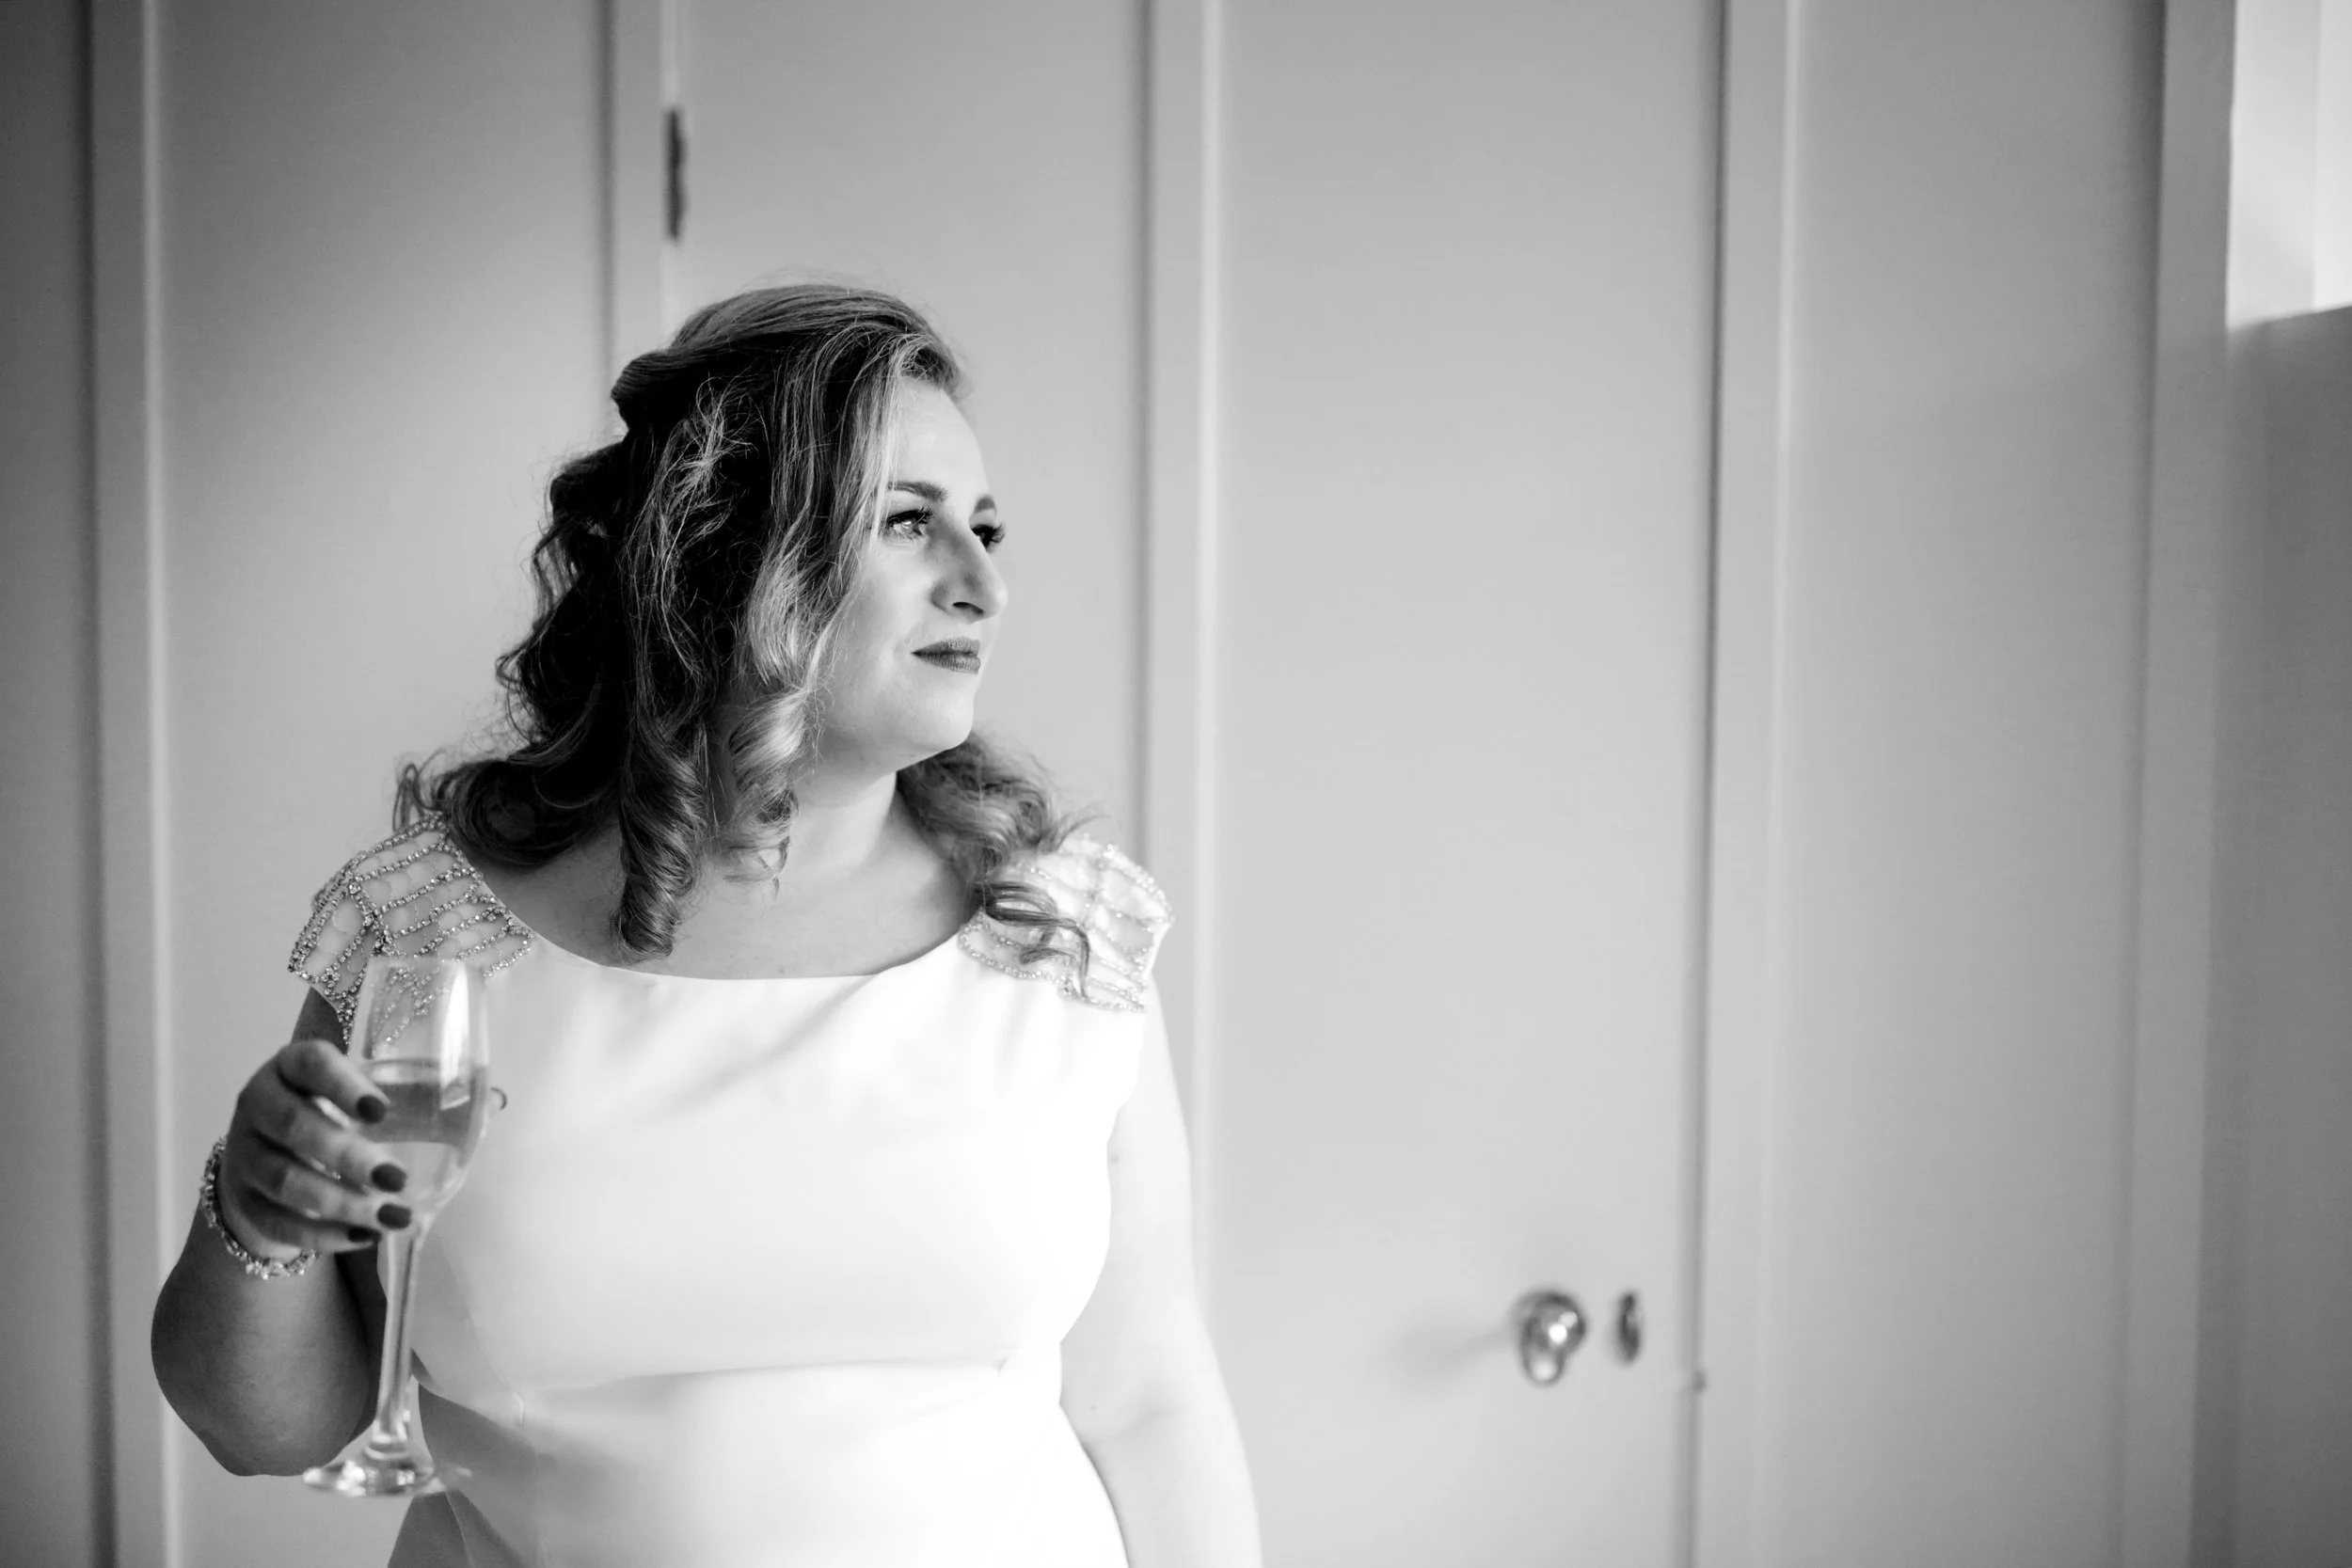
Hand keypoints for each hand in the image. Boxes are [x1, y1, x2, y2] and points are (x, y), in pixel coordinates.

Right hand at [216, 1038, 415, 1258]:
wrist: (265, 1164)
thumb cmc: (328, 1119)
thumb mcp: (356, 1099)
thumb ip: (412, 1095)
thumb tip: (492, 1102)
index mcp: (291, 1067)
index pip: (310, 1062)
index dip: (343, 1084)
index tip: (381, 1111)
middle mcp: (258, 1103)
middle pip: (294, 1125)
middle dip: (348, 1156)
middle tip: (396, 1178)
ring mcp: (243, 1153)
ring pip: (284, 1179)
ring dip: (342, 1203)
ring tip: (392, 1216)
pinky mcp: (241, 1200)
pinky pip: (276, 1221)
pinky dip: (321, 1234)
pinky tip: (362, 1238)